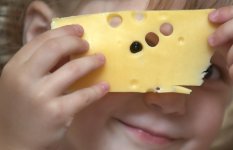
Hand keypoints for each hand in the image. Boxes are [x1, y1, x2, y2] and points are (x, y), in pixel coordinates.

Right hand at [0, 25, 108, 148]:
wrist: (13, 141)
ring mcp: (40, 96)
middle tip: (88, 44)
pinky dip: (97, 89)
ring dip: (92, 62)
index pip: (41, 40)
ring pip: (73, 69)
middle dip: (76, 42)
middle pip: (55, 48)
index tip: (78, 30)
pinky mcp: (56, 112)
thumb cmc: (21, 108)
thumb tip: (69, 48)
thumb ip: (40, 65)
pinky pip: (83, 96)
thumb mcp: (22, 82)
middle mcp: (25, 79)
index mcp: (15, 67)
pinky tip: (105, 86)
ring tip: (101, 59)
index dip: (63, 32)